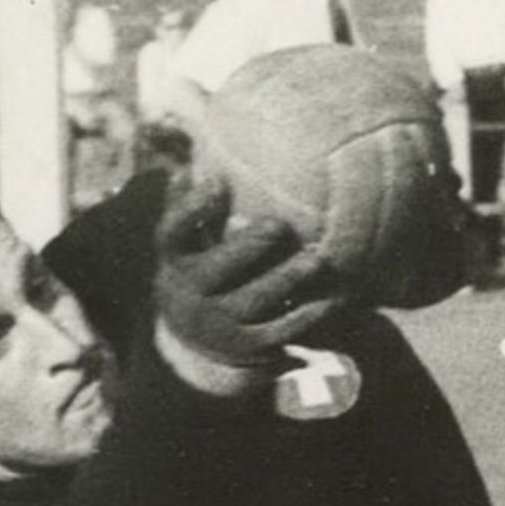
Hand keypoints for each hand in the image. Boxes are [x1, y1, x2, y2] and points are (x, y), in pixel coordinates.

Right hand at [154, 175, 339, 379]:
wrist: (196, 345)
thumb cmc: (198, 270)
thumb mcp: (185, 243)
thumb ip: (187, 203)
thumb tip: (191, 159)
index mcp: (175, 262)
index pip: (172, 233)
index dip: (190, 209)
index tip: (217, 182)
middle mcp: (191, 295)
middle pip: (217, 269)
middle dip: (248, 247)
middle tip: (279, 224)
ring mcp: (220, 324)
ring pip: (254, 300)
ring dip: (285, 279)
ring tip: (316, 259)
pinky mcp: (250, 347)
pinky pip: (281, 331)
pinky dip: (306, 316)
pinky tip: (331, 299)